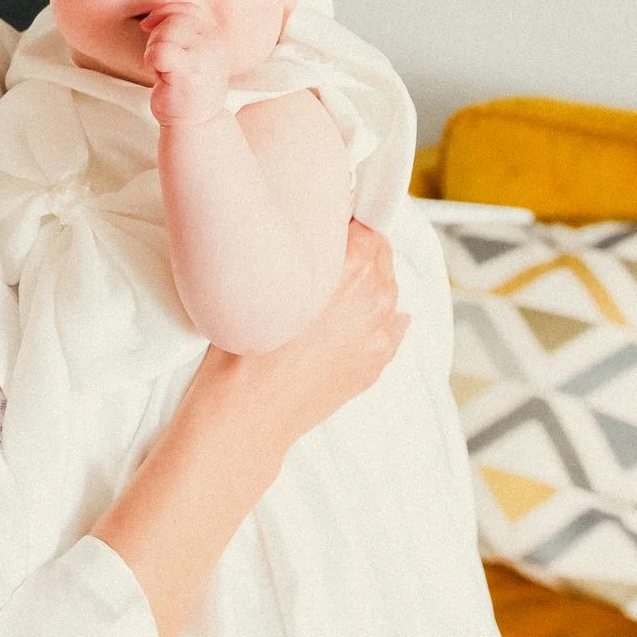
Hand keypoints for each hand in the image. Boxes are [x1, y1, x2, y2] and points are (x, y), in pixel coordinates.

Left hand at [141, 0, 230, 126]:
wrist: (196, 123)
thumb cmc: (187, 88)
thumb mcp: (191, 53)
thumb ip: (181, 31)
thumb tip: (151, 17)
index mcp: (215, 35)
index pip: (187, 9)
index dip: (163, 13)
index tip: (148, 27)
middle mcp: (213, 42)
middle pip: (173, 20)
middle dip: (156, 36)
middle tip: (158, 60)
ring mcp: (203, 56)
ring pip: (165, 33)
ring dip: (153, 50)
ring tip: (162, 69)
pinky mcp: (188, 72)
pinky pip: (160, 51)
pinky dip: (151, 60)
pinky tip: (157, 74)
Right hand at [189, 220, 405, 451]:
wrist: (249, 411)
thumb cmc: (247, 346)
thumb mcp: (268, 275)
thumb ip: (305, 248)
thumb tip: (320, 231)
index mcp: (354, 269)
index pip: (367, 226)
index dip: (346, 226)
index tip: (332, 230)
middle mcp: (376, 299)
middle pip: (381, 257)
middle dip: (358, 254)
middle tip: (324, 263)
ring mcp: (380, 334)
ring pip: (386, 291)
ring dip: (365, 287)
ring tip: (328, 297)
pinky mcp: (376, 362)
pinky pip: (389, 327)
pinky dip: (373, 320)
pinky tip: (345, 324)